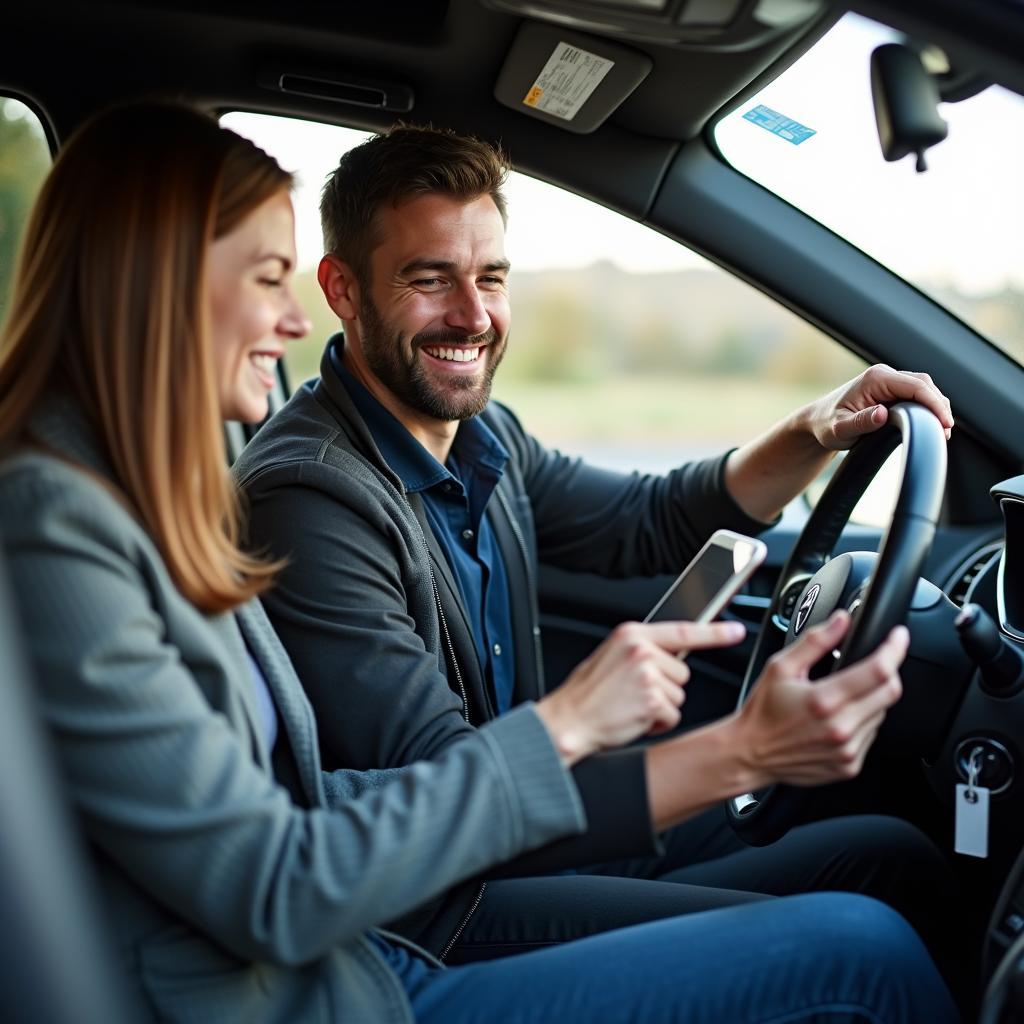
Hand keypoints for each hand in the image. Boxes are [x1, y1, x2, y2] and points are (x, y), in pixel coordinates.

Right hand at [536, 619, 744, 765]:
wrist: (568, 721)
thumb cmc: (588, 695)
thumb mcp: (612, 657)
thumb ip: (642, 651)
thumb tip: (671, 653)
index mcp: (631, 635)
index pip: (683, 630)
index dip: (715, 633)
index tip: (736, 632)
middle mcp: (642, 650)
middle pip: (682, 671)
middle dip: (664, 687)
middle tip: (634, 693)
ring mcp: (648, 675)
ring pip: (679, 695)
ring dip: (660, 706)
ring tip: (631, 705)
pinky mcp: (653, 700)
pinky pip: (672, 715)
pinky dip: (657, 723)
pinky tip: (634, 718)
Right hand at [728, 610, 905, 787]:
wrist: (750, 753)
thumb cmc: (762, 711)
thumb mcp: (780, 667)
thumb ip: (814, 641)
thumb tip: (841, 621)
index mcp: (824, 700)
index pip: (878, 670)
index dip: (894, 649)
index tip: (898, 637)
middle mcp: (840, 728)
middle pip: (890, 691)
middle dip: (888, 671)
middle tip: (873, 663)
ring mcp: (847, 750)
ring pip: (882, 713)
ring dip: (872, 698)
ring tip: (843, 695)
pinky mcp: (849, 765)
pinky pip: (871, 735)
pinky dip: (863, 721)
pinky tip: (839, 718)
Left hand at [804, 364, 953, 450]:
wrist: (816, 422)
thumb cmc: (826, 425)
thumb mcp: (839, 429)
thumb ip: (860, 422)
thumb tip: (883, 414)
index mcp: (875, 379)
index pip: (915, 386)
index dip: (934, 403)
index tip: (946, 423)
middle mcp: (884, 375)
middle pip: (924, 384)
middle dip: (939, 405)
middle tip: (946, 431)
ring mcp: (888, 381)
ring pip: (923, 388)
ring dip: (936, 406)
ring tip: (942, 430)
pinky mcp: (891, 390)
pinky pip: (916, 394)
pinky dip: (927, 407)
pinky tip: (932, 423)